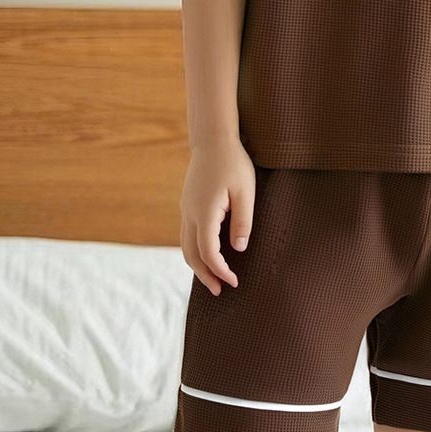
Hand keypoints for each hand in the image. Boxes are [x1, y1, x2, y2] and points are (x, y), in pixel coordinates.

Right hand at [179, 139, 255, 296]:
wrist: (213, 140)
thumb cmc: (233, 163)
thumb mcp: (245, 191)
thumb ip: (242, 221)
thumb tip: (238, 249)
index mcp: (204, 212)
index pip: (208, 252)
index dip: (220, 270)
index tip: (234, 281)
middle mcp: (190, 214)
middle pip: (191, 254)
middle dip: (205, 275)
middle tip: (220, 291)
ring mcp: (186, 209)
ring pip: (185, 246)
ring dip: (197, 265)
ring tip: (212, 279)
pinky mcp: (187, 205)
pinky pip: (187, 235)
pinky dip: (195, 250)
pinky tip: (208, 254)